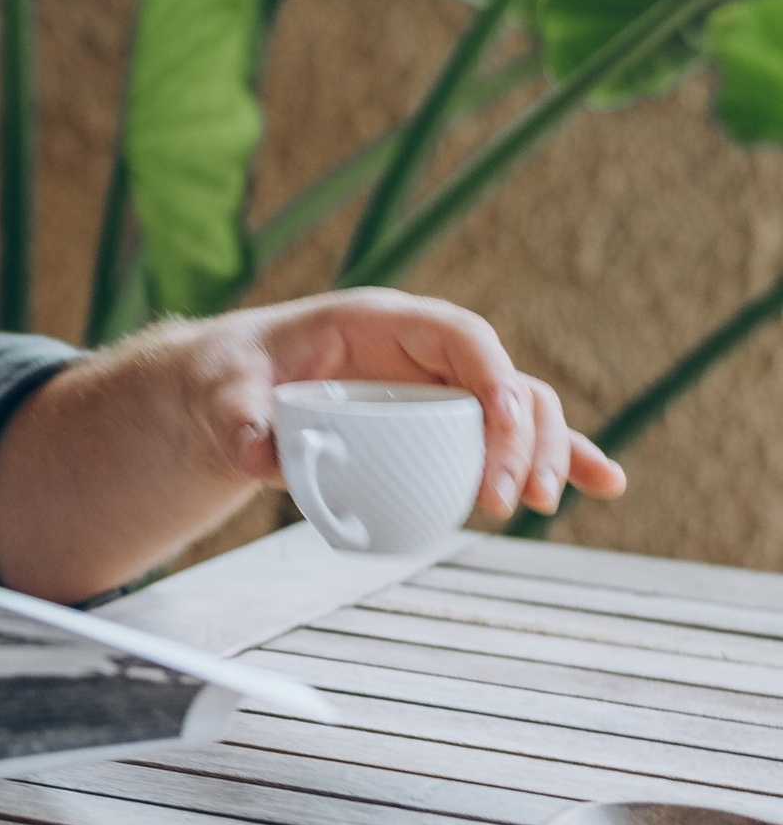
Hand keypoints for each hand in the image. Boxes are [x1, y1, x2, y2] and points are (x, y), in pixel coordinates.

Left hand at [171, 290, 623, 525]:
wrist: (225, 393)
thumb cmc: (230, 378)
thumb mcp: (220, 393)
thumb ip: (237, 420)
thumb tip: (260, 458)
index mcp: (378, 322)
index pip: (459, 334)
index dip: (492, 374)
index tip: (501, 425)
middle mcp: (421, 353)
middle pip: (502, 379)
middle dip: (522, 435)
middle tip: (505, 499)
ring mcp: (437, 391)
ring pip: (519, 410)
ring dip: (546, 453)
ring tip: (542, 502)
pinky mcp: (440, 426)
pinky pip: (507, 439)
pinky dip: (557, 458)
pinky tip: (604, 483)